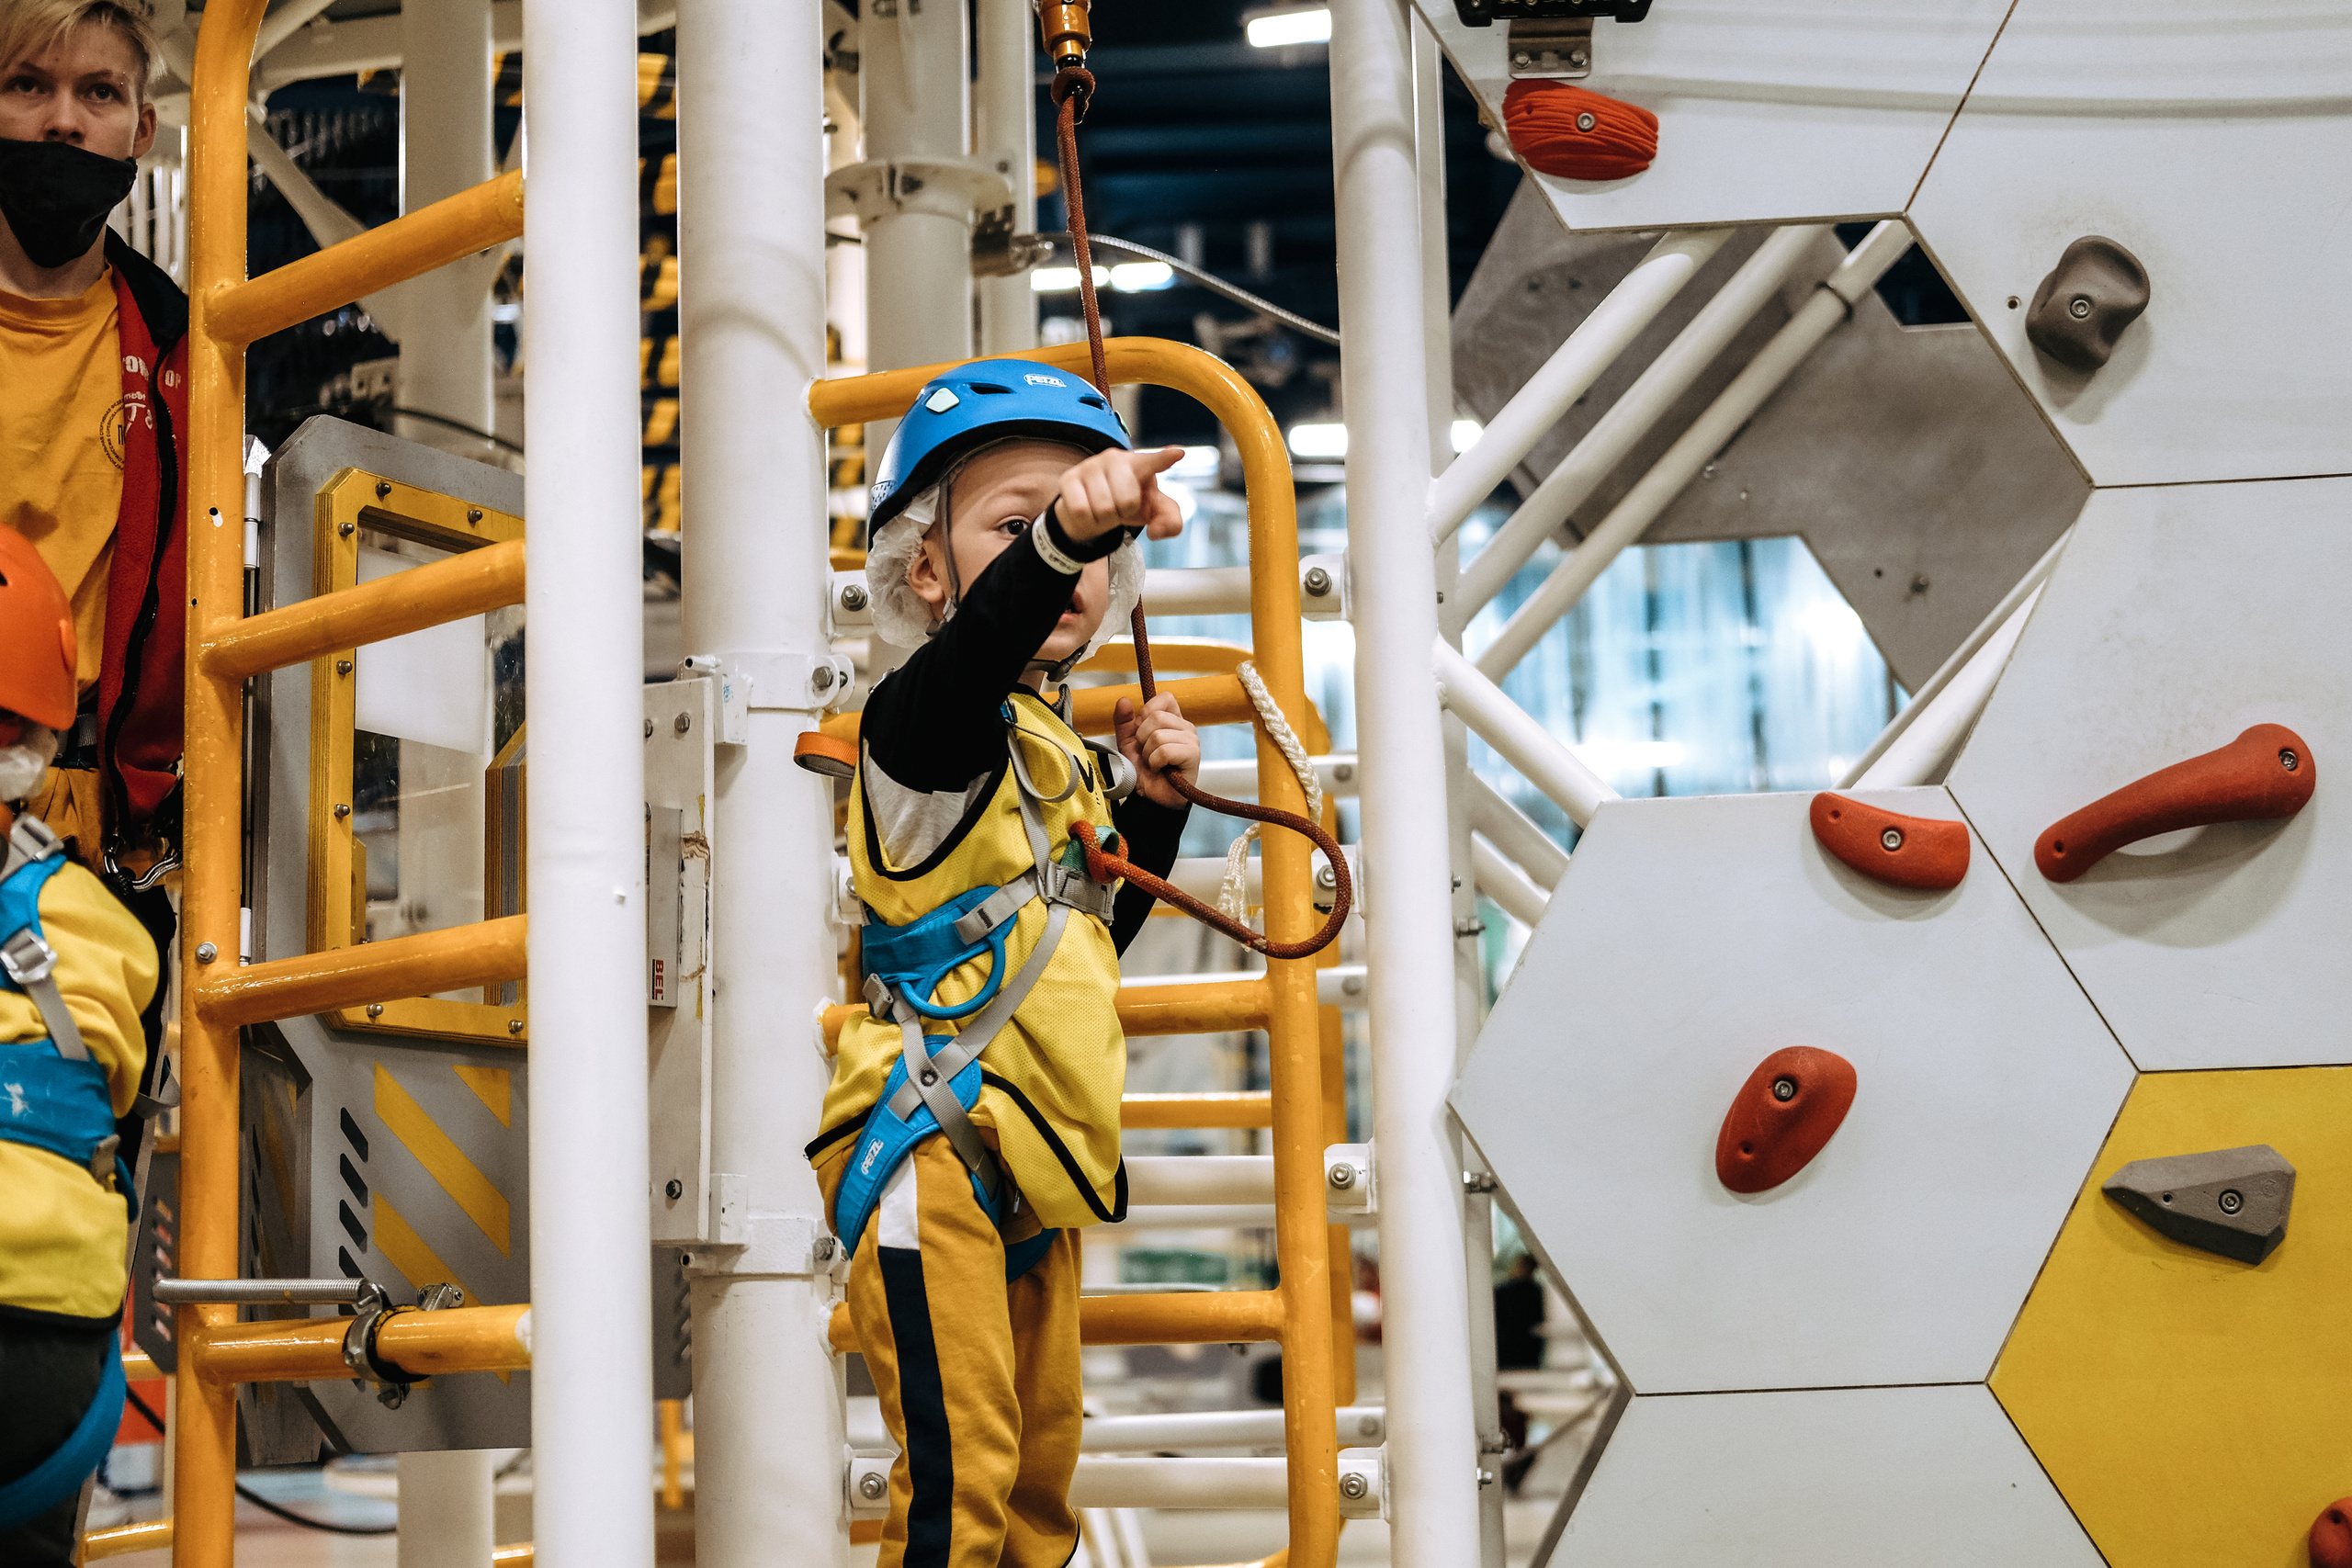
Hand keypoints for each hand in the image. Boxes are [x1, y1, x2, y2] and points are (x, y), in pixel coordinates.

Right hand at [1059, 446, 1186, 544]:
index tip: (1178, 454)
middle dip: (1125, 513)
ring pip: (1103, 508)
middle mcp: (1115, 459)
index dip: (1164, 458)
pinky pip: (1081, 510)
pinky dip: (1087, 520)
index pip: (1154, 462)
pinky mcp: (1070, 478)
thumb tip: (1156, 532)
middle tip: (1119, 508)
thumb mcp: (1154, 512)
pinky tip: (1088, 510)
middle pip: (1127, 501)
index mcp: (1140, 464)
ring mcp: (1091, 466)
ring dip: (1105, 518)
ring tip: (1104, 509)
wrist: (1093, 510)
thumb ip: (1169, 522)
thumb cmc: (1128, 504)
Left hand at [1115, 693, 1198, 809]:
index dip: (1147, 712)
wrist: (1151, 796)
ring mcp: (1192, 740)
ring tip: (1154, 763)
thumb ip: (1124, 721)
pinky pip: (1165, 751)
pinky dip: (1155, 762)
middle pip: (1156, 717)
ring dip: (1148, 754)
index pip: (1165, 698)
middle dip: (1142, 738)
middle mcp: (1186, 727)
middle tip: (1147, 753)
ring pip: (1158, 735)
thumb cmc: (1144, 770)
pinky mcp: (1193, 755)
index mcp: (1173, 719)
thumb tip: (1124, 700)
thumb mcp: (1128, 742)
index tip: (1143, 732)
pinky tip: (1160, 769)